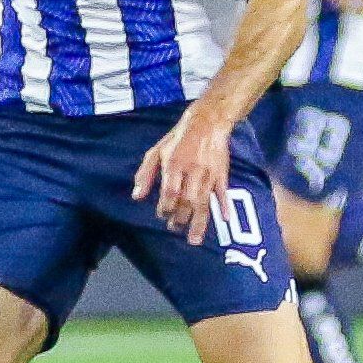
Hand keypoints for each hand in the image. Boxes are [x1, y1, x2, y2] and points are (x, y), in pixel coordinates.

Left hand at [132, 100, 231, 245]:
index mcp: (175, 164)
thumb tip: (137, 196)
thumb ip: (145, 174)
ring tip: (194, 240)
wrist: (208, 122)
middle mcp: (193, 170)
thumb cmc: (178, 138)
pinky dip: (225, 205)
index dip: (165, 207)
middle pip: (187, 201)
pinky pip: (223, 192)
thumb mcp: (156, 151)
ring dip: (199, 222)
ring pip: (204, 202)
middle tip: (175, 228)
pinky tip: (225, 219)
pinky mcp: (222, 173)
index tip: (162, 216)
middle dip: (180, 218)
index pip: (170, 192)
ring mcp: (209, 173)